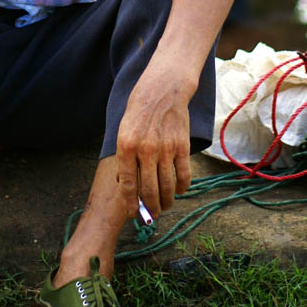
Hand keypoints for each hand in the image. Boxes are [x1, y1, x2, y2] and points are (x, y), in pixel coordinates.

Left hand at [115, 52, 195, 219]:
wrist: (162, 90)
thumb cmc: (139, 110)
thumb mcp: (123, 131)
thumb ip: (124, 157)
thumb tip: (125, 184)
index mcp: (126, 146)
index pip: (127, 185)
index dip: (130, 204)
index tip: (133, 214)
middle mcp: (145, 150)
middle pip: (148, 190)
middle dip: (150, 208)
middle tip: (151, 216)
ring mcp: (165, 149)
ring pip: (167, 186)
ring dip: (166, 202)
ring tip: (164, 207)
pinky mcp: (182, 147)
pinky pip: (183, 175)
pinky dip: (182, 188)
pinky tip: (179, 191)